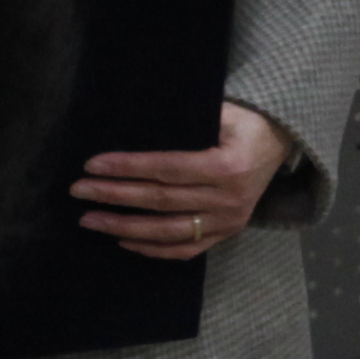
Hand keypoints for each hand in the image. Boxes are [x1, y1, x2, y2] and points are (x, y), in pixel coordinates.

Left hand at [81, 98, 293, 259]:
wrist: (280, 142)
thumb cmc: (245, 121)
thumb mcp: (223, 110)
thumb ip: (187, 119)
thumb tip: (133, 123)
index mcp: (226, 166)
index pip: (166, 169)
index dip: (127, 168)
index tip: (92, 165)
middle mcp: (228, 199)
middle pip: (160, 201)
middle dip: (115, 196)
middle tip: (79, 191)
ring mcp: (228, 222)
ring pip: (168, 231)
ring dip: (124, 227)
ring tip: (91, 220)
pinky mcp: (227, 234)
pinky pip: (185, 249)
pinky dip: (153, 249)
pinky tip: (123, 241)